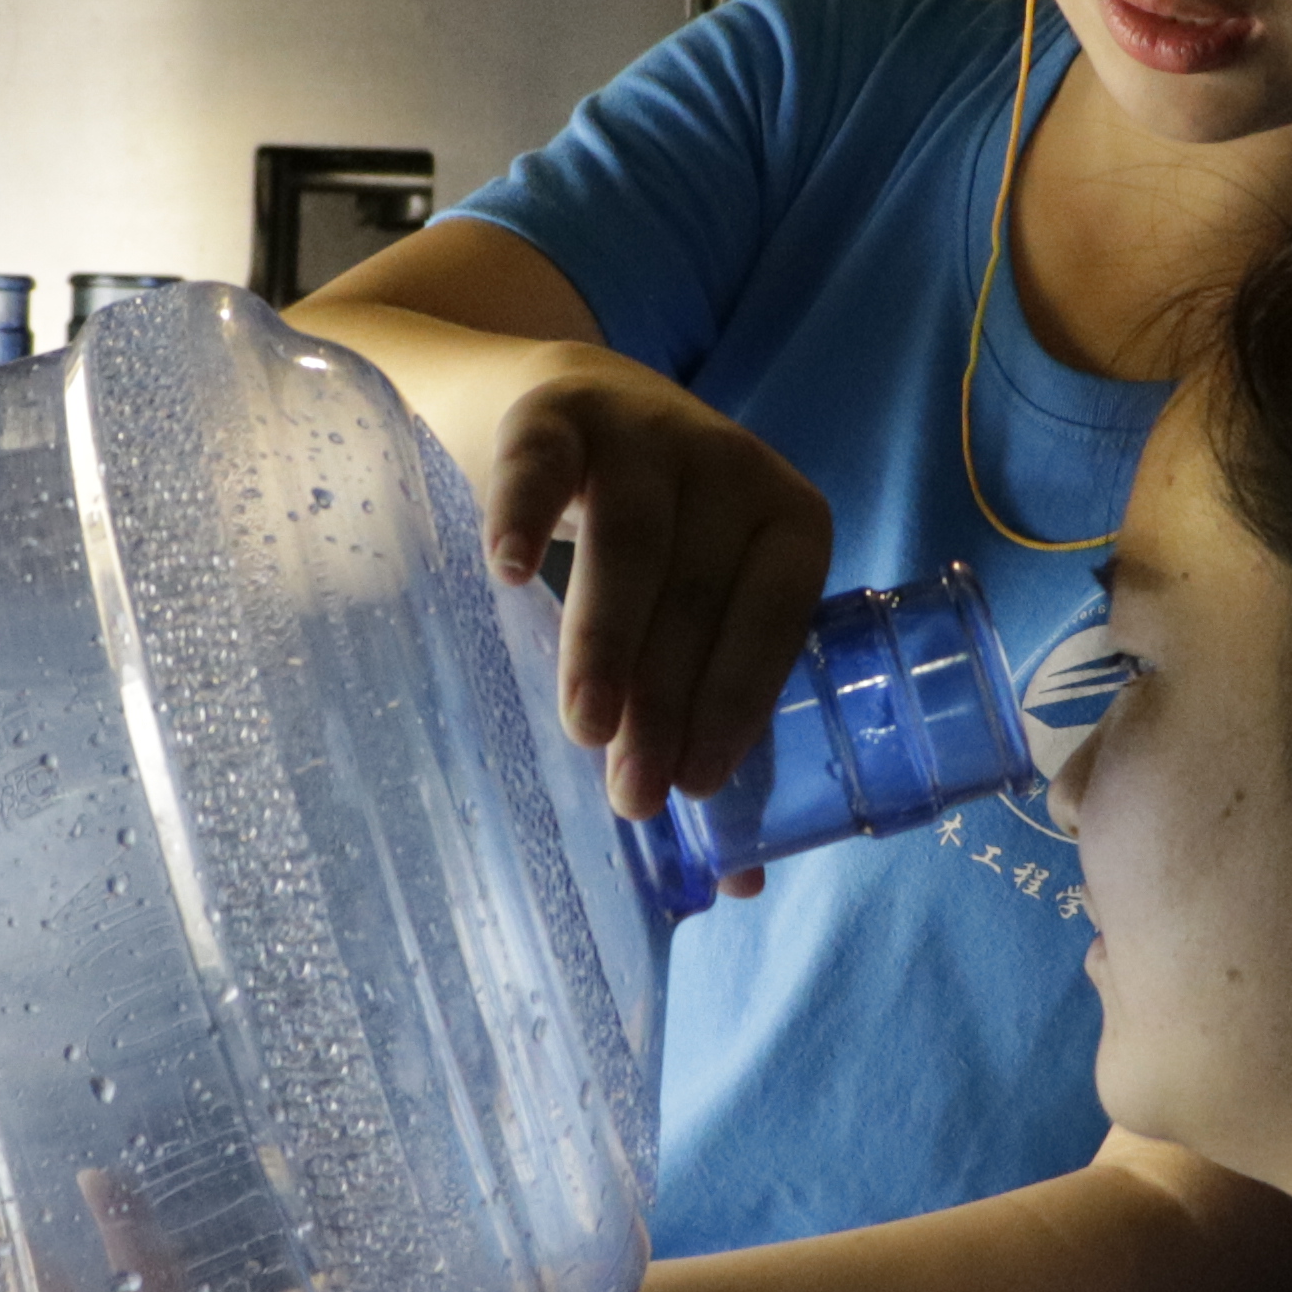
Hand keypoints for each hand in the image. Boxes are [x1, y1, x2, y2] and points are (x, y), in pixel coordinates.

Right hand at [480, 351, 832, 817]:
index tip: (701, 785)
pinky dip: (524, 515)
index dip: (742, 698)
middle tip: (633, 793)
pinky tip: (506, 573)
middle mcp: (727, 466)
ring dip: (608, 638)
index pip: (777, 612)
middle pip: (702, 591)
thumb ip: (710, 721)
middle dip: (668, 699)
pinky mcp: (554, 407)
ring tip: (583, 726)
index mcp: (785, 521)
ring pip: (632, 539)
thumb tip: (736, 883)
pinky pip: (543, 461)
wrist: (560, 409)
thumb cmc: (646, 549)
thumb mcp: (691, 614)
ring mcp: (643, 428)